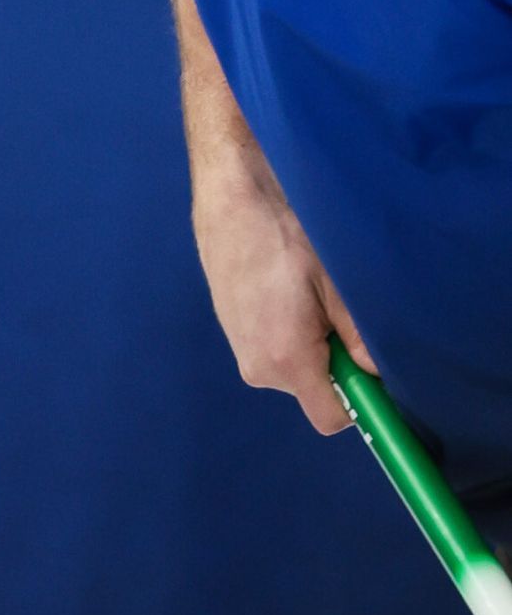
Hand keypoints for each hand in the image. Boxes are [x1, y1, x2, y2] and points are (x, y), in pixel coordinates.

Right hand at [191, 151, 374, 436]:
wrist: (233, 196)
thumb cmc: (287, 233)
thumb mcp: (337, 281)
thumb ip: (361, 335)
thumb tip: (380, 372)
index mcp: (286, 360)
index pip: (331, 418)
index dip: (360, 403)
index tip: (374, 371)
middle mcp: (258, 369)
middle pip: (314, 390)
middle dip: (337, 362)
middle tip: (340, 309)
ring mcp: (242, 352)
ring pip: (296, 367)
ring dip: (314, 342)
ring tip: (311, 290)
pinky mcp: (234, 333)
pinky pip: (276, 348)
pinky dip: (292, 330)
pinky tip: (289, 287)